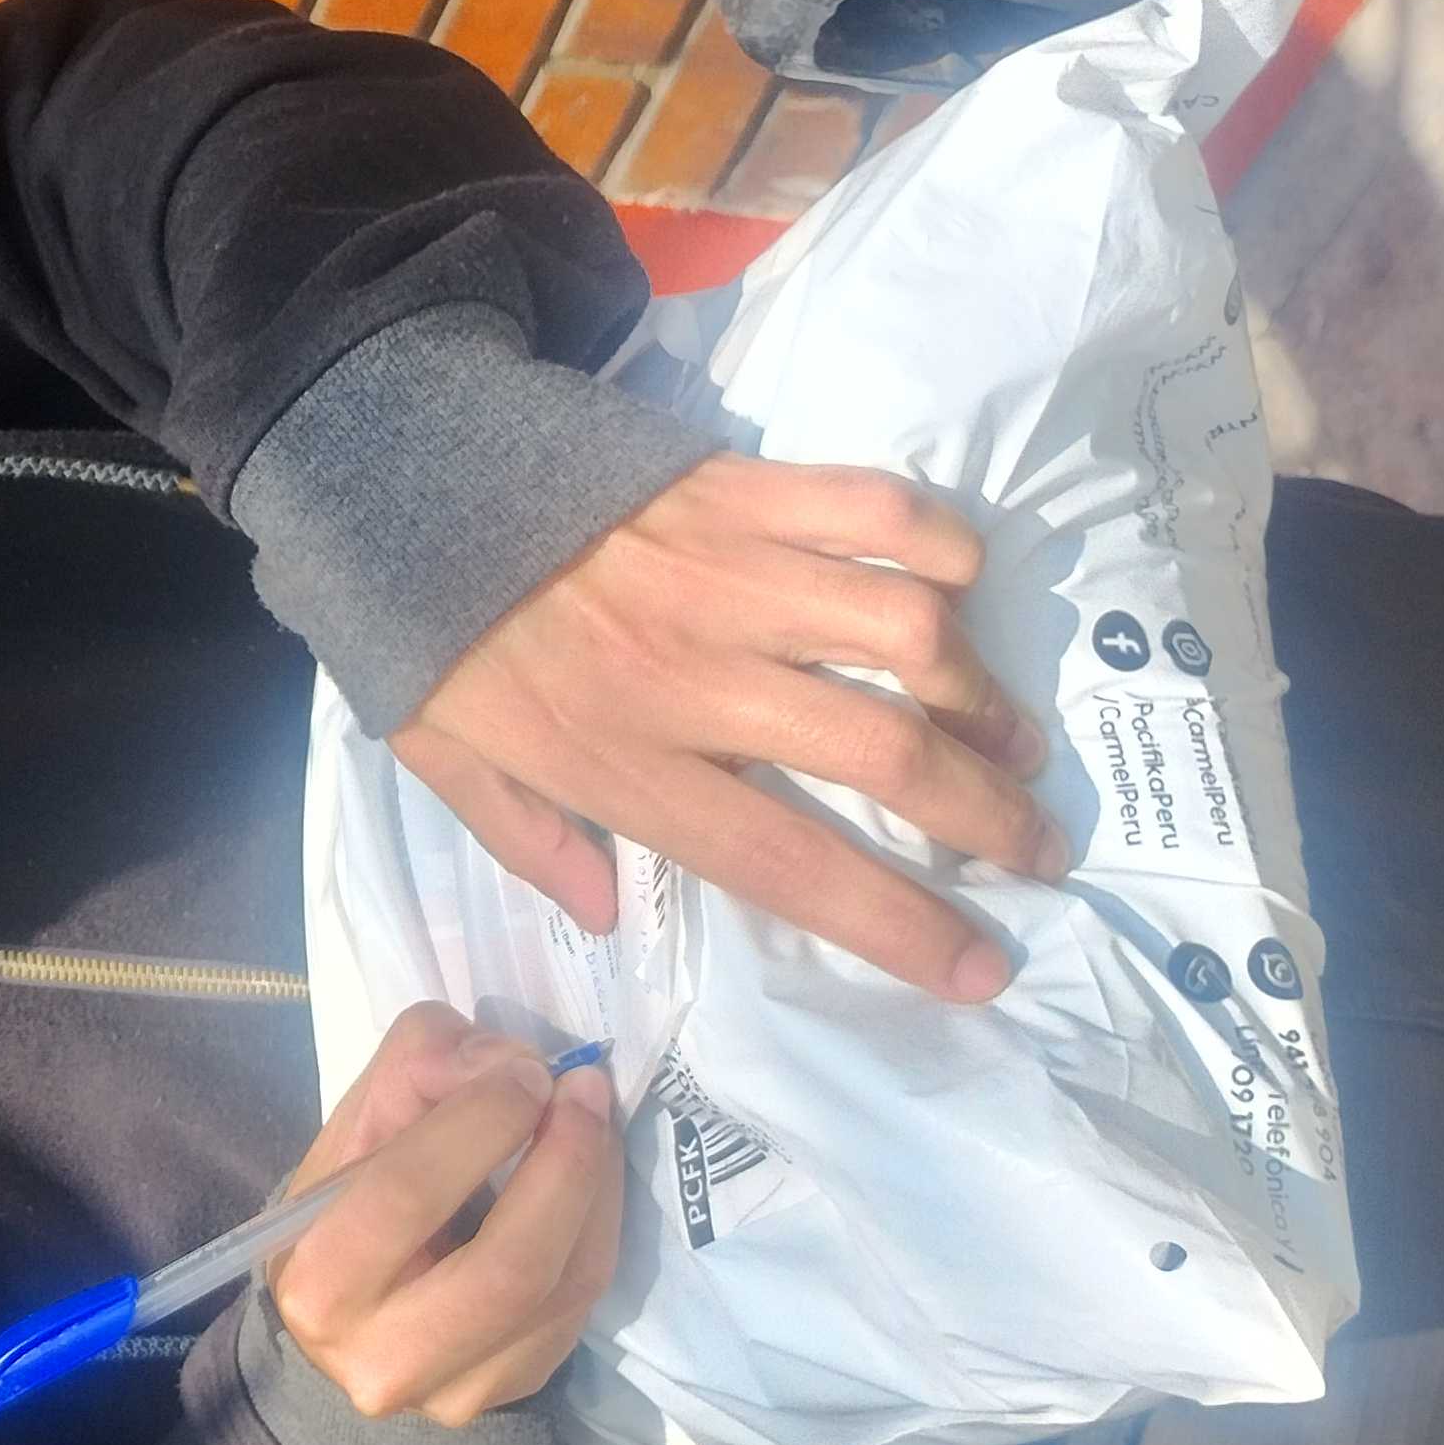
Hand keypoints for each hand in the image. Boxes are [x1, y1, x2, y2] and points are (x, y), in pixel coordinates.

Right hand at [265, 1005, 621, 1426]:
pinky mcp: (511, 1392)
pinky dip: (599, 1229)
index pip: (408, 1195)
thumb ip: (422, 1061)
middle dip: (567, 1161)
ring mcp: (454, 1392)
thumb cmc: (353, 1198)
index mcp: (318, 1281)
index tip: (526, 1072)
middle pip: (510, 1265)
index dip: (483, 1121)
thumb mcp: (361, 1115)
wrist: (353, 1309)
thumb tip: (508, 1066)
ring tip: (594, 1122)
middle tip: (583, 1091)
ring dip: (598, 1188)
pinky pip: (581, 1308)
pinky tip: (589, 1182)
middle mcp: (381, 1359)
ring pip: (564, 1288)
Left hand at [389, 458, 1063, 1002]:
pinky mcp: (744, 486)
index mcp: (624, 761)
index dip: (896, 924)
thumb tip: (604, 914)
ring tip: (1006, 735)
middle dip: (986, 814)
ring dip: (979, 691)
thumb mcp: (446, 761)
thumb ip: (530, 841)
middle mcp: (696, 675)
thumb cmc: (430, 632)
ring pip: (905, 631)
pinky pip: (879, 511)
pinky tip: (960, 592)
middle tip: (1039, 848)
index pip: (787, 865)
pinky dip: (942, 546)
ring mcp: (730, 572)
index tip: (982, 970)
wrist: (404, 474)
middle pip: (881, 753)